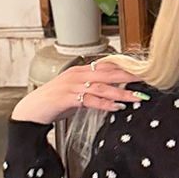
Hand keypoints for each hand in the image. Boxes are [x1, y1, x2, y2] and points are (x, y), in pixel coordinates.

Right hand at [11, 58, 149, 123]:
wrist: (31, 111)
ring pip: (102, 87)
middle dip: (129, 76)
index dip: (125, 68)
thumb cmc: (54, 103)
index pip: (107, 66)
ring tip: (136, 97)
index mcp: (80, 71)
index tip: (142, 72)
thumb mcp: (77, 95)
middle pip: (108, 73)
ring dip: (121, 92)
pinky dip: (104, 104)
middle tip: (146, 79)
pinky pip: (90, 100)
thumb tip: (111, 98)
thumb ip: (93, 94)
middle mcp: (77, 75)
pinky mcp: (67, 98)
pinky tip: (116, 107)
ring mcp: (71, 85)